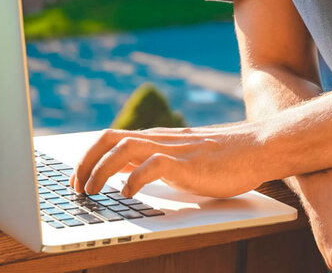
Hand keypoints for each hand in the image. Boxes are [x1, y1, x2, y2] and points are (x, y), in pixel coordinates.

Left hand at [69, 123, 269, 198]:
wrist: (256, 148)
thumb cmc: (222, 159)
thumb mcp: (180, 159)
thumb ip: (155, 162)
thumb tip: (128, 174)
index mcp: (155, 139)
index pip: (110, 138)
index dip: (88, 157)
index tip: (76, 179)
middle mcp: (158, 139)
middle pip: (109, 139)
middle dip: (86, 162)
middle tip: (76, 188)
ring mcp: (172, 148)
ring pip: (124, 148)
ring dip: (101, 170)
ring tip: (92, 192)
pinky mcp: (186, 162)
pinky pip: (152, 165)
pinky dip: (134, 179)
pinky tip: (126, 194)